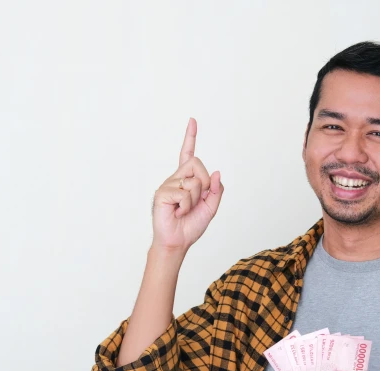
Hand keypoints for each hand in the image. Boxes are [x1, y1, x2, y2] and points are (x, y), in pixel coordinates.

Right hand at [151, 117, 223, 251]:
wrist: (178, 241)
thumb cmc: (191, 226)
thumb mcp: (211, 207)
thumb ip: (216, 191)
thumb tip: (218, 173)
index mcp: (187, 180)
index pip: (188, 154)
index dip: (190, 137)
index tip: (192, 120)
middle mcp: (176, 178)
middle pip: (197, 163)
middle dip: (205, 183)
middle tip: (197, 199)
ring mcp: (168, 184)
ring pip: (193, 180)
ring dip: (195, 199)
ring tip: (184, 210)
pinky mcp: (162, 193)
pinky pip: (183, 193)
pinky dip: (186, 206)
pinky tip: (177, 212)